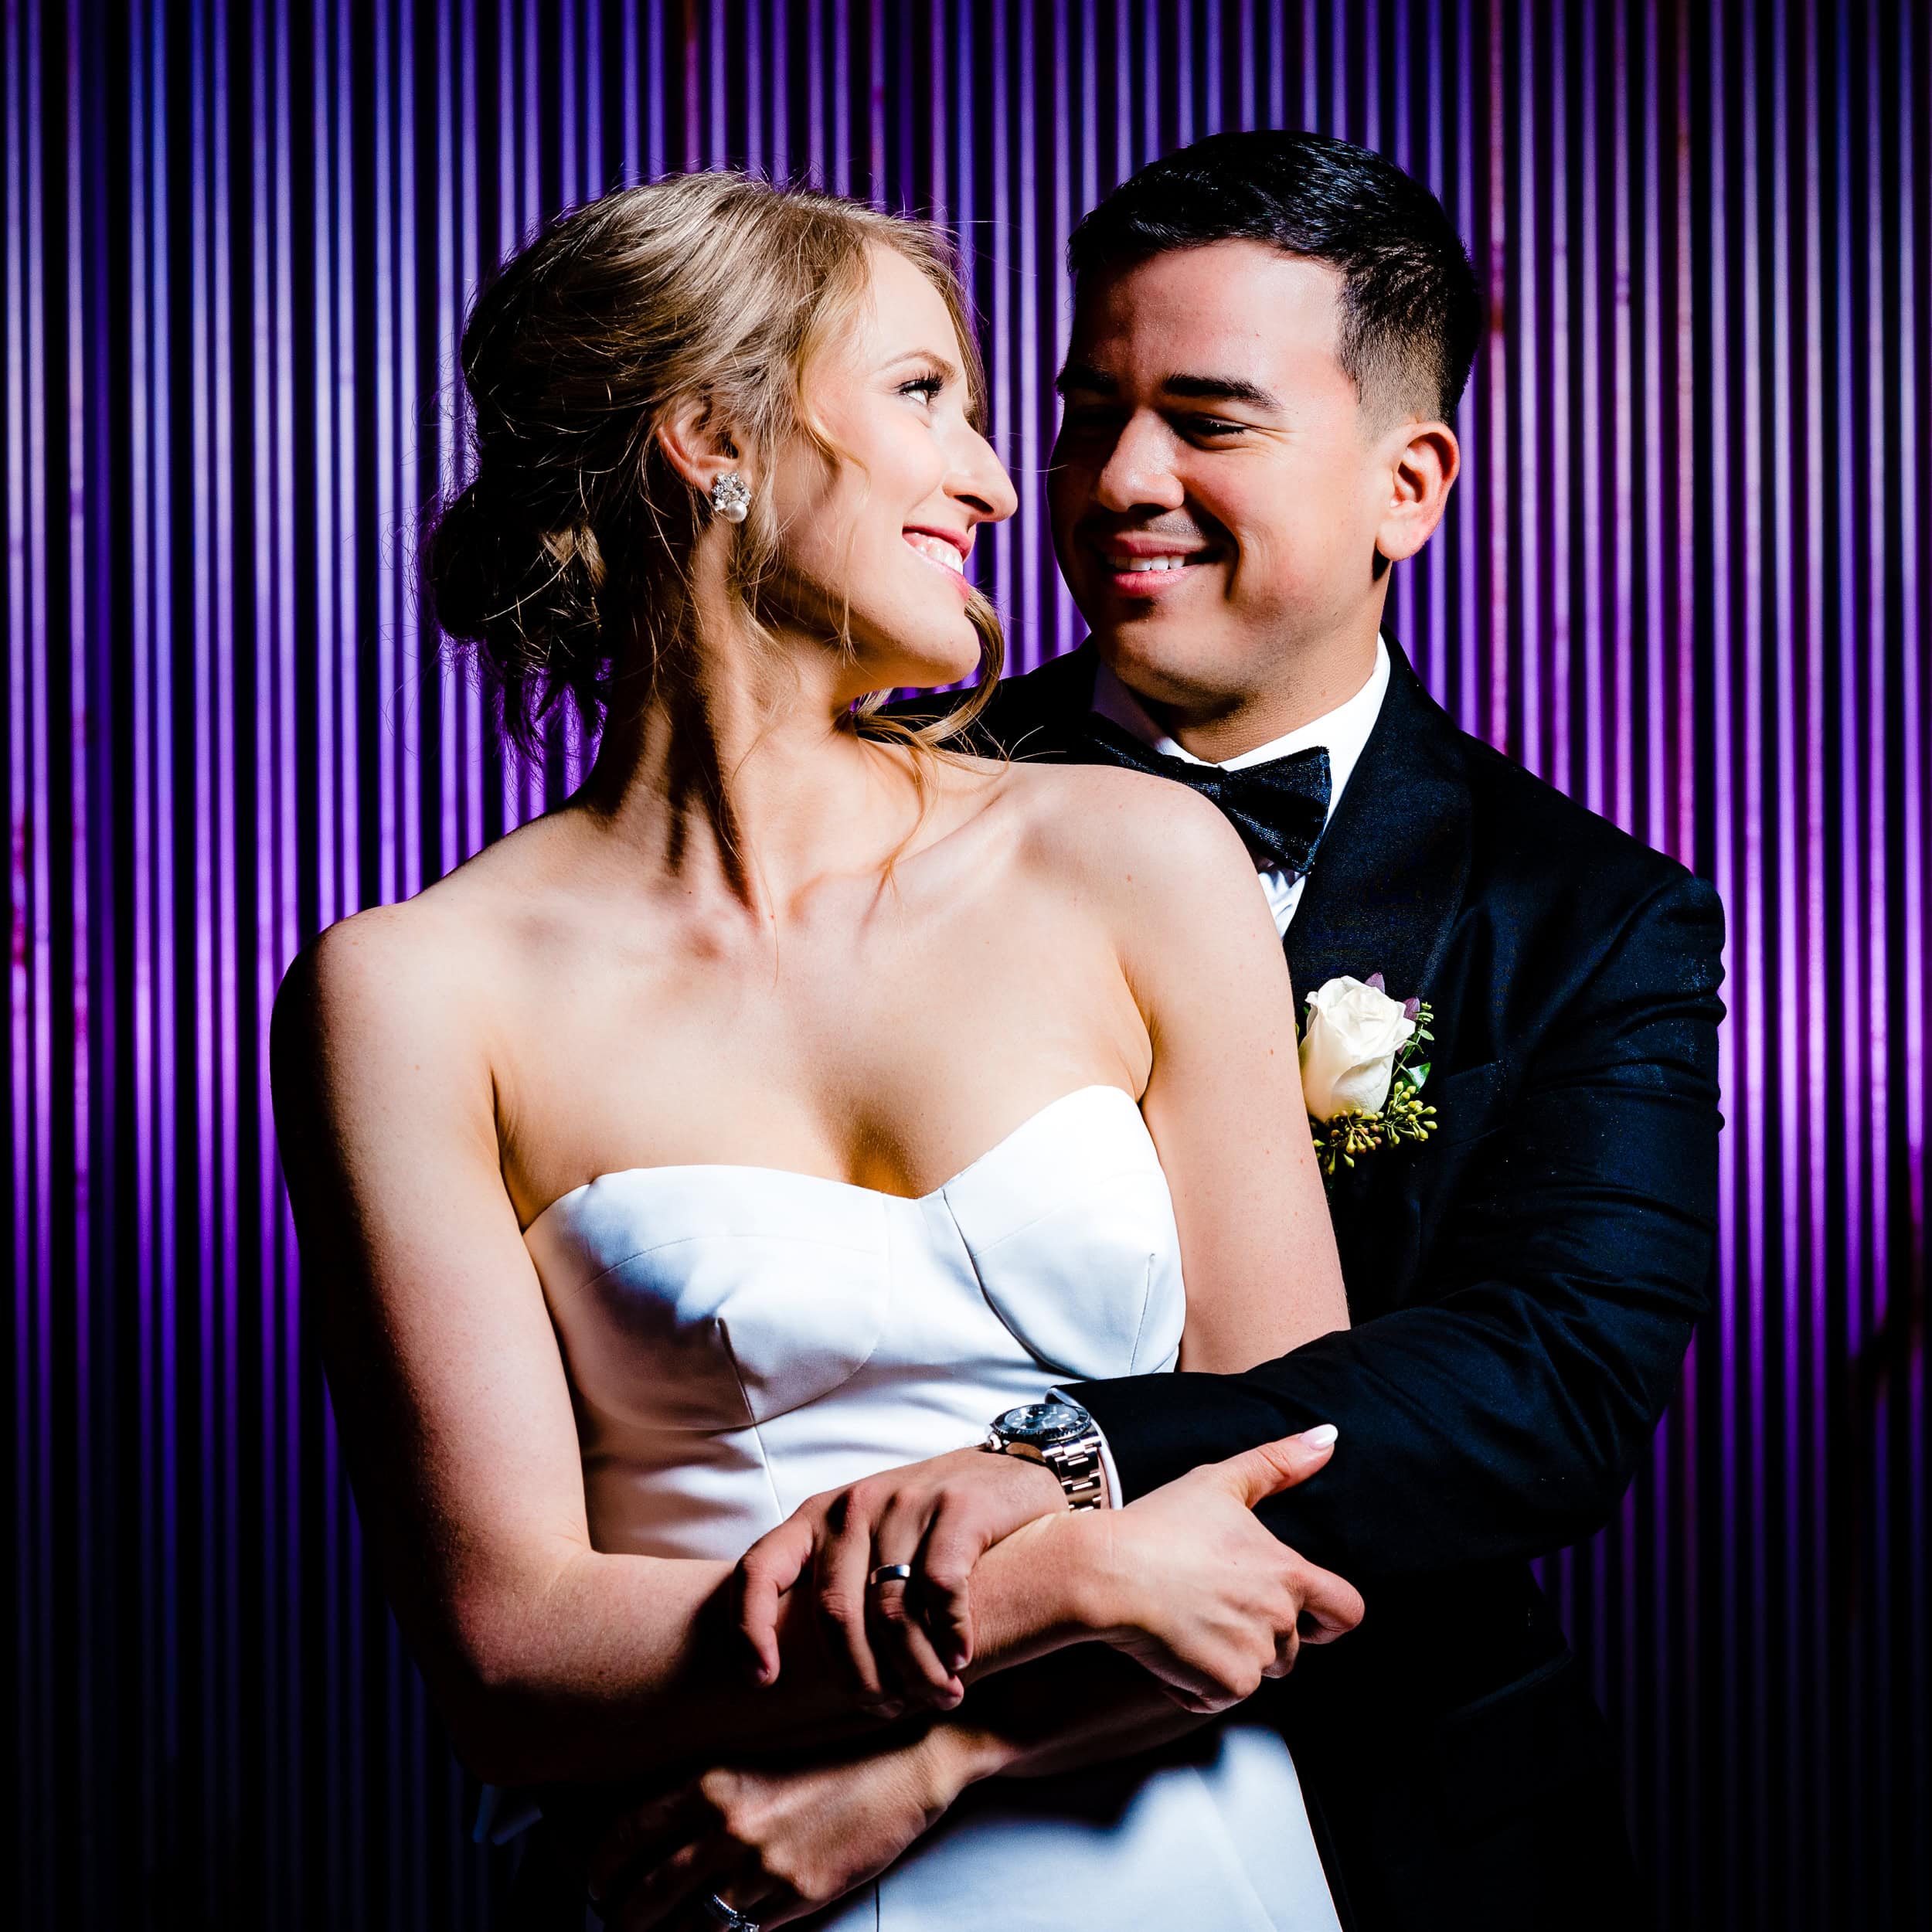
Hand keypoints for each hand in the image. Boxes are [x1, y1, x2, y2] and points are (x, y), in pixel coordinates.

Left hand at [586, 1733, 969, 1930]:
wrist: (904, 1764)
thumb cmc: (831, 1754)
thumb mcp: (758, 1757)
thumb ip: (708, 1790)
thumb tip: (657, 1829)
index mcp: (713, 1781)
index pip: (627, 1837)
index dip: (601, 1870)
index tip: (597, 1883)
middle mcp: (730, 1826)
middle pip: (647, 1893)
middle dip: (624, 1916)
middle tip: (618, 1921)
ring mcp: (764, 1867)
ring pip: (688, 1926)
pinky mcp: (799, 1898)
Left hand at [734, 1445, 1065, 1713]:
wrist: (1011, 1472)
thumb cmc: (927, 1528)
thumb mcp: (867, 1545)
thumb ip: (834, 1589)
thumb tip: (793, 1684)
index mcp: (817, 1517)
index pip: (759, 1570)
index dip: (748, 1629)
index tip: (762, 1681)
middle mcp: (854, 1506)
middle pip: (834, 1615)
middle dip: (860, 1680)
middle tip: (889, 1710)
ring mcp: (905, 1503)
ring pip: (891, 1614)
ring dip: (914, 1672)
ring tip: (938, 1696)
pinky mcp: (958, 1507)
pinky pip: (941, 1591)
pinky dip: (950, 1637)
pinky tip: (962, 1659)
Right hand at [1074, 1428, 1363, 1712]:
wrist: (1108, 1571)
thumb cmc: (1161, 1523)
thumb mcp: (1221, 1481)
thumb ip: (1279, 1463)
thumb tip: (1328, 1437)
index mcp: (1287, 1573)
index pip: (1347, 1610)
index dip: (1331, 1617)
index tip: (1311, 1620)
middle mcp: (1279, 1618)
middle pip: (1292, 1648)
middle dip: (1260, 1635)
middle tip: (1213, 1607)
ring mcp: (1254, 1656)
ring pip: (1256, 1671)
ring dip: (1228, 1658)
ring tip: (1187, 1623)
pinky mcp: (1225, 1686)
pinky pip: (1220, 1697)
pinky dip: (1197, 1684)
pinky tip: (1170, 1649)